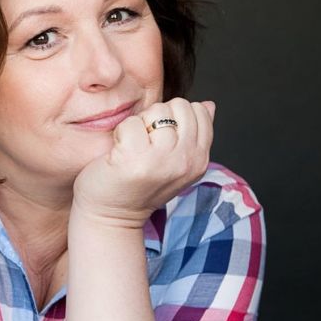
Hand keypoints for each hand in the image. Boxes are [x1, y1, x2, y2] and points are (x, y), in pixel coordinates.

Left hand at [72, 98, 215, 228]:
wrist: (112, 216)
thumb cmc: (139, 185)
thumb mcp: (176, 162)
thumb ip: (194, 134)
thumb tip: (209, 104)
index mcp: (200, 160)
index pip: (199, 111)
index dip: (175, 116)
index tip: (161, 138)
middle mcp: (186, 160)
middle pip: (179, 106)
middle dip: (159, 116)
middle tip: (145, 142)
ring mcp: (162, 160)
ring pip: (156, 111)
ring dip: (139, 124)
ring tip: (132, 148)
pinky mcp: (135, 158)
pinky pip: (132, 122)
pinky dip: (121, 132)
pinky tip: (119, 152)